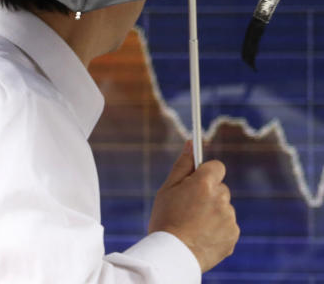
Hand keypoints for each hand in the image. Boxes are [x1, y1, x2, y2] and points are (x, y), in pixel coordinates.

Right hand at [148, 141, 239, 272]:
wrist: (173, 255)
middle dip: (208, 194)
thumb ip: (183, 165)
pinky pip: (227, 226)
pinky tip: (201, 236)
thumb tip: (191, 144)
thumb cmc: (165, 218)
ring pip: (223, 208)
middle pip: (220, 189)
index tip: (196, 181)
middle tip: (188, 208)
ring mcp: (229, 218)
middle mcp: (221, 198)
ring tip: (193, 225)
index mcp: (204, 183)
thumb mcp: (167, 189)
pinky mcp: (233, 236)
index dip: (206, 173)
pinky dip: (217, 229)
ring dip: (213, 212)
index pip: (216, 167)